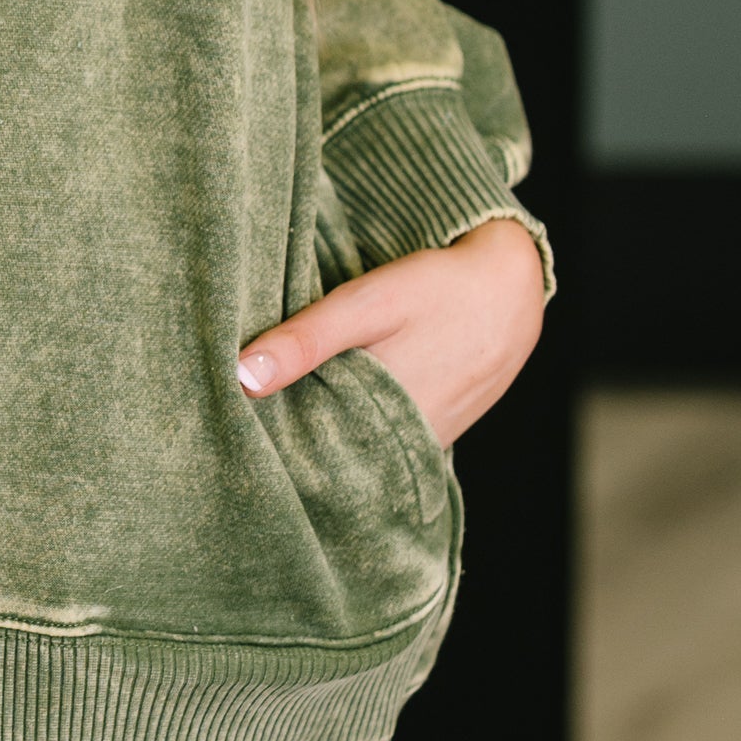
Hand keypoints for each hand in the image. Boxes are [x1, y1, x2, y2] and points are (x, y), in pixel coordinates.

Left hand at [236, 215, 543, 447]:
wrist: (512, 287)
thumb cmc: (439, 289)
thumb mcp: (366, 304)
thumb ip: (305, 341)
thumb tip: (240, 379)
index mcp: (383, 418)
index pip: (308, 451)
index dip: (267, 442)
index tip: (228, 429)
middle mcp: (406, 443)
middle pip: (333, 453)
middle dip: (293, 440)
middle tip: (239, 420)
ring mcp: (426, 441)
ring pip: (359, 447)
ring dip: (326, 432)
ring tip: (278, 412)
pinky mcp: (438, 431)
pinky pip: (386, 439)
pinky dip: (358, 425)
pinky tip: (334, 402)